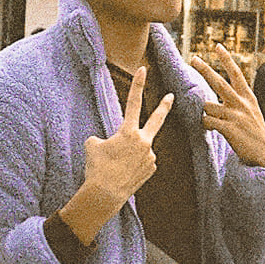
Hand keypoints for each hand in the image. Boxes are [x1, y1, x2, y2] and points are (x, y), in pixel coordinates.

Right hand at [82, 65, 173, 204]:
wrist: (104, 193)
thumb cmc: (97, 167)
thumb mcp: (93, 145)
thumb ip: (105, 138)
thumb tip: (113, 143)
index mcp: (128, 131)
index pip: (133, 102)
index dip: (138, 84)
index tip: (143, 69)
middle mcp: (144, 141)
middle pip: (157, 119)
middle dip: (164, 106)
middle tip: (171, 96)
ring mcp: (150, 156)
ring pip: (140, 148)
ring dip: (129, 154)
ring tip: (116, 166)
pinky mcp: (151, 169)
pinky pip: (142, 162)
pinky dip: (133, 165)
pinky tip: (124, 173)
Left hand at [190, 43, 264, 166]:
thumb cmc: (255, 132)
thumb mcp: (252, 111)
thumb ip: (238, 100)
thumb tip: (219, 91)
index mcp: (248, 97)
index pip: (236, 73)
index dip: (226, 59)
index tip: (217, 46)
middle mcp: (242, 103)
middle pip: (219, 82)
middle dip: (205, 69)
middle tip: (193, 58)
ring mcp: (236, 116)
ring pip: (208, 105)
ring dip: (204, 110)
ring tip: (210, 118)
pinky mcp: (230, 129)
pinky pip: (208, 121)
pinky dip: (205, 123)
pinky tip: (208, 127)